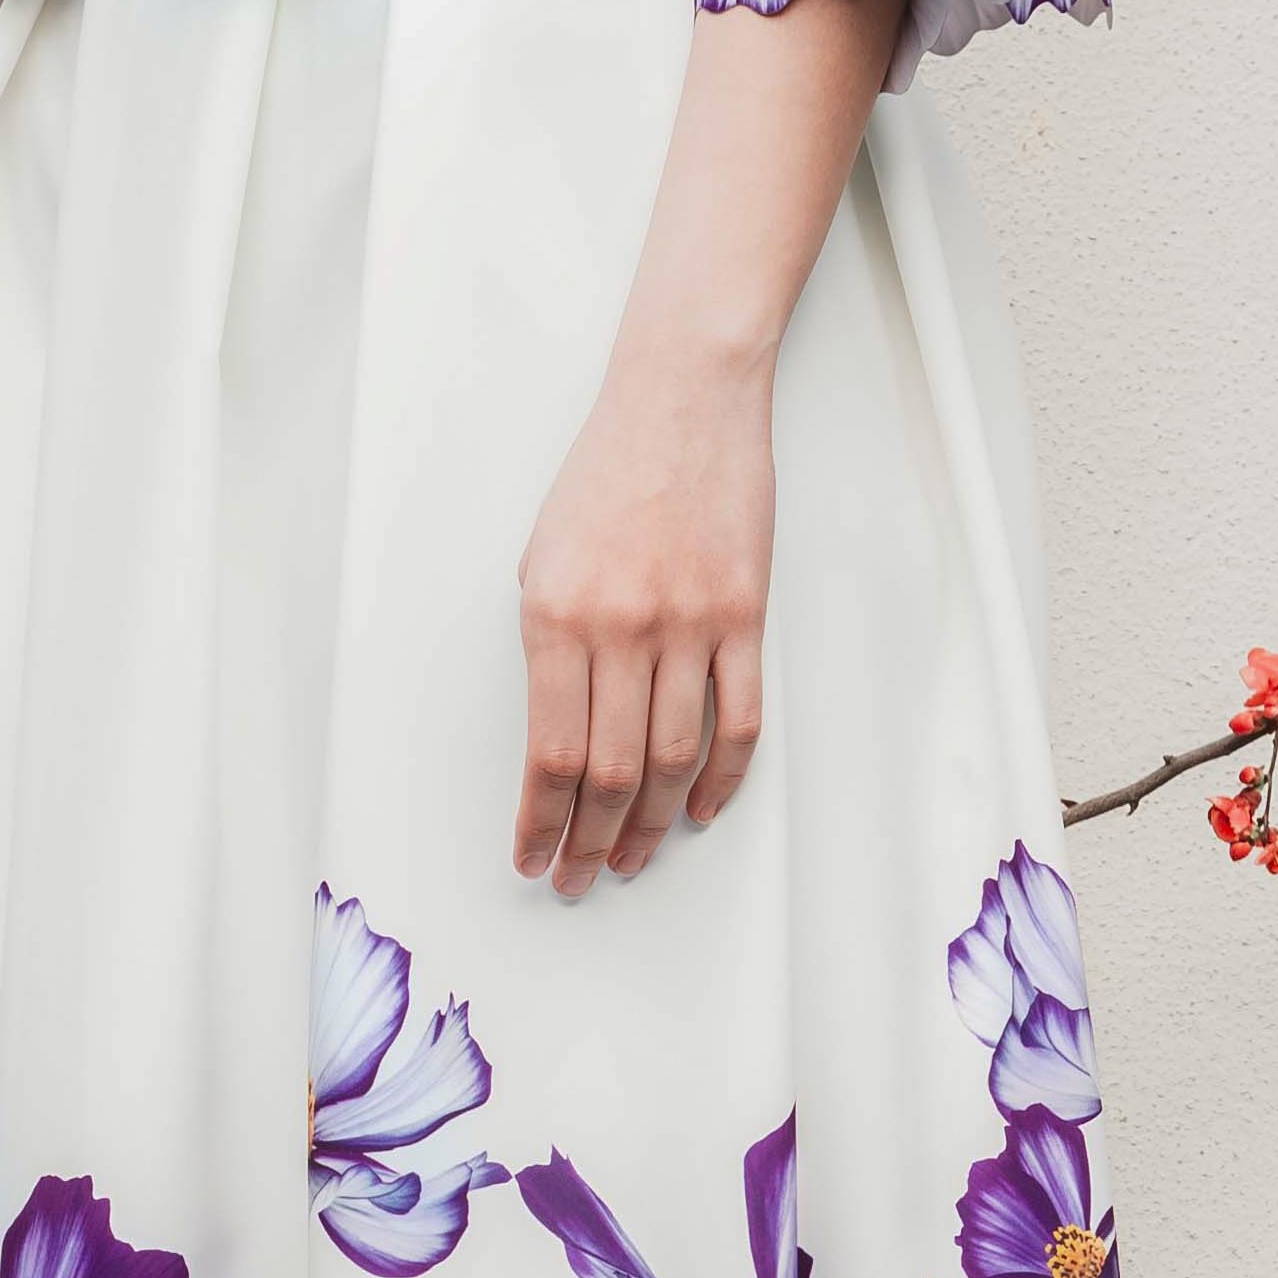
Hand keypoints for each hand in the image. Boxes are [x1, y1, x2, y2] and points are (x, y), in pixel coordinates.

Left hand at [511, 343, 772, 902]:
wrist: (682, 398)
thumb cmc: (605, 475)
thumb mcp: (541, 558)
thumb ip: (548, 648)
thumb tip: (557, 740)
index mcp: (555, 616)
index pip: (549, 754)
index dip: (540, 822)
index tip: (533, 859)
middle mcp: (621, 627)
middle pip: (609, 773)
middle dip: (591, 842)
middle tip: (581, 879)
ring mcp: (689, 624)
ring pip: (672, 760)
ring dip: (651, 824)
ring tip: (633, 859)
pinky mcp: (744, 616)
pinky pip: (736, 720)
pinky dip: (719, 778)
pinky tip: (697, 810)